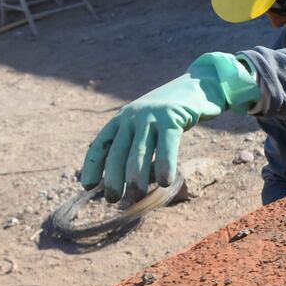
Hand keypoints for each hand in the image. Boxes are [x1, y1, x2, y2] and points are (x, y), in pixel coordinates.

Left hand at [80, 53, 258, 200]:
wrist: (199, 86)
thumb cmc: (173, 113)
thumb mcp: (148, 123)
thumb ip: (138, 142)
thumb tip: (129, 176)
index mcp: (122, 118)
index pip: (101, 143)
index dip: (92, 165)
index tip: (87, 186)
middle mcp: (132, 116)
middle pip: (117, 151)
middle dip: (113, 178)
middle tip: (113, 199)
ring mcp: (152, 116)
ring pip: (139, 152)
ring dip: (136, 177)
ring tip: (136, 196)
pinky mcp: (172, 117)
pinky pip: (167, 146)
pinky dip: (164, 165)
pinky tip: (165, 182)